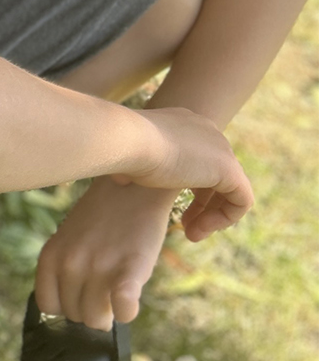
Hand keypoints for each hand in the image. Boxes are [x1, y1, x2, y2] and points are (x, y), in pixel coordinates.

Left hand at [34, 177, 174, 329]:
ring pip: (98, 319)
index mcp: (50, 256)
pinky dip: (126, 312)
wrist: (133, 188)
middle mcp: (69, 264)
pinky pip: (123, 308)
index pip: (49, 305)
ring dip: (110, 313)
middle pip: (75, 315)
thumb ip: (62, 269)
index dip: (67, 307)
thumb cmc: (102, 218)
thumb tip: (67, 308)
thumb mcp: (67, 239)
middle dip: (91, 309)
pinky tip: (130, 302)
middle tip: (105, 291)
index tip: (81, 297)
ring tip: (118, 292)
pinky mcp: (130, 268)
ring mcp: (98, 267)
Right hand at [116, 107, 252, 238]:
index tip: (175, 210)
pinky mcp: (230, 169)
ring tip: (191, 234)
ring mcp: (221, 149)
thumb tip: (120, 178)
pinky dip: (223, 219)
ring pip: (230, 190)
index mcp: (184, 125)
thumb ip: (133, 166)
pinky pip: (241, 201)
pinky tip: (199, 228)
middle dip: (202, 206)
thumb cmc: (119, 149)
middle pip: (217, 176)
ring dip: (212, 216)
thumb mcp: (127, 157)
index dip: (191, 190)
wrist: (126, 140)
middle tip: (184, 227)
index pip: (199, 160)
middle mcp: (207, 132)